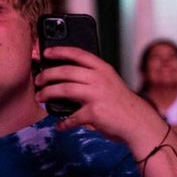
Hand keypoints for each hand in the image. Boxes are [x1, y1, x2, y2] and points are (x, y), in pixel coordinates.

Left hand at [35, 45, 164, 144]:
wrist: (138, 122)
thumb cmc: (120, 103)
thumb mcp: (109, 82)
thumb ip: (92, 77)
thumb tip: (64, 77)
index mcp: (103, 69)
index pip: (78, 54)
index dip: (60, 51)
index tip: (46, 52)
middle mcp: (99, 79)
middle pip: (66, 71)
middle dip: (47, 75)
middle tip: (38, 80)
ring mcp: (96, 95)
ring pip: (64, 89)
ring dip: (47, 93)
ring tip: (39, 97)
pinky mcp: (94, 113)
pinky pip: (71, 117)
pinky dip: (63, 122)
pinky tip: (59, 125)